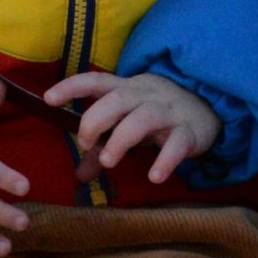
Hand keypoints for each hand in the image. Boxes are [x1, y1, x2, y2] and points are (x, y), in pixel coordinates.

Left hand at [44, 71, 220, 183]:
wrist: (208, 108)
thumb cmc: (158, 116)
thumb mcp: (129, 124)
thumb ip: (103, 147)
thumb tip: (79, 176)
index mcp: (128, 89)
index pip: (97, 81)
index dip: (72, 86)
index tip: (48, 98)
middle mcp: (146, 95)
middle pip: (117, 98)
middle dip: (96, 119)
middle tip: (85, 143)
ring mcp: (169, 112)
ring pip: (143, 118)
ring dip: (121, 139)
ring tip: (107, 161)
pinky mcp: (189, 132)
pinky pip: (177, 144)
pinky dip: (165, 160)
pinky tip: (154, 176)